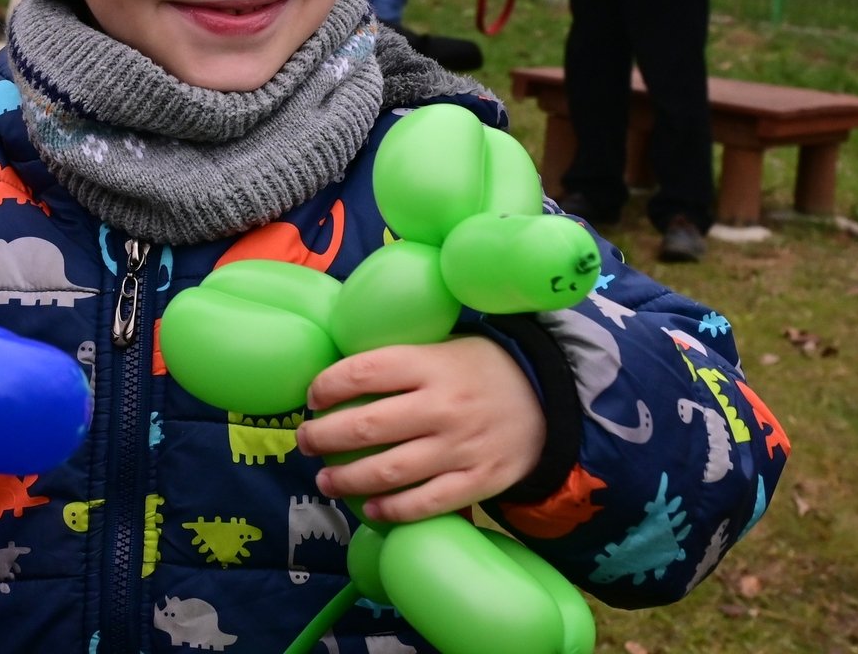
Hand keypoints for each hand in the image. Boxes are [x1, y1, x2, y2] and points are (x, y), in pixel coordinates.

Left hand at [296, 338, 544, 522]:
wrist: (552, 399)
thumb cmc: (484, 368)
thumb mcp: (446, 346)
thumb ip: (402, 359)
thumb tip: (340, 373)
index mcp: (432, 364)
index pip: (365, 372)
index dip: (328, 385)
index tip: (312, 397)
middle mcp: (443, 406)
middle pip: (369, 425)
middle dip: (325, 437)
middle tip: (306, 441)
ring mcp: (461, 447)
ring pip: (391, 470)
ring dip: (348, 479)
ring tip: (326, 480)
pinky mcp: (478, 481)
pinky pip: (428, 502)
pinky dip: (394, 510)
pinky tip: (371, 510)